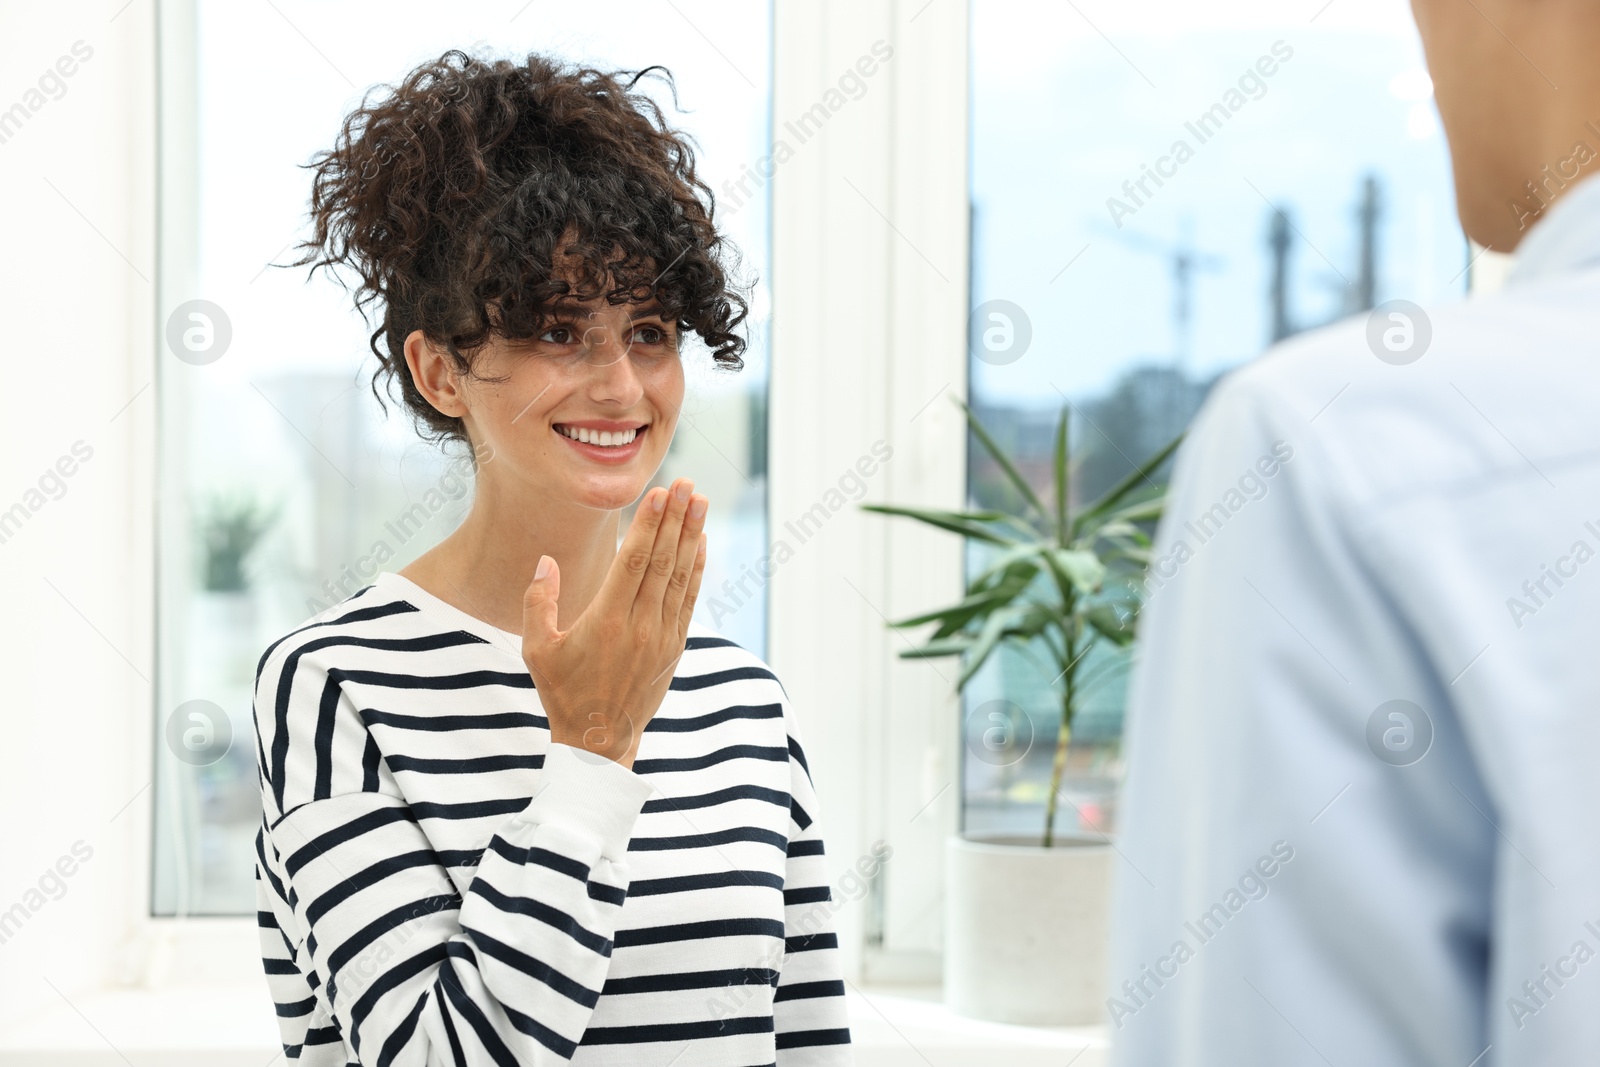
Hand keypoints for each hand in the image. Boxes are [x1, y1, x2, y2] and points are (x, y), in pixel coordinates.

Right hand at [521, 477, 708, 768]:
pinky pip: (688, 599)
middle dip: (675, 519)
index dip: (647, 525)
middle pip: (661, 562)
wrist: (600, 742)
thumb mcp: (538, 650)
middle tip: (686, 484)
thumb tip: (546, 560)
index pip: (632, 563)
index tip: (659, 494)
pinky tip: (700, 543)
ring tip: (699, 501)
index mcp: (605, 623)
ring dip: (691, 536)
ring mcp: (661, 637)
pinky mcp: (674, 647)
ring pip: (680, 577)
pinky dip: (696, 568)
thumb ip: (539, 603)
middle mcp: (639, 627)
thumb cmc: (562, 693)